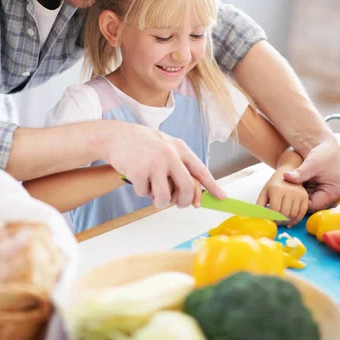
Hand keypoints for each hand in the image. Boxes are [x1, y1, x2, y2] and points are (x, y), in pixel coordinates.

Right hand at [104, 121, 225, 208]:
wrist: (117, 135)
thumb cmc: (144, 144)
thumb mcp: (166, 146)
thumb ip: (180, 165)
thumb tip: (194, 194)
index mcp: (179, 148)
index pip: (200, 170)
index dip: (212, 186)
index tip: (222, 198)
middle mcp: (169, 154)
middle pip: (186, 188)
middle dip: (184, 202)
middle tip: (178, 204)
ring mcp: (154, 163)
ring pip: (165, 197)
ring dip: (159, 201)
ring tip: (153, 191)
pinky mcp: (138, 172)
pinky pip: (144, 194)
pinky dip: (141, 192)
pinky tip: (137, 178)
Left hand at [257, 169, 308, 225]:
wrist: (288, 172)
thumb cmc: (274, 184)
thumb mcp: (264, 192)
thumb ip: (259, 205)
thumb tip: (256, 217)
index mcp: (276, 189)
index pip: (274, 210)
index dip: (272, 218)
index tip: (270, 221)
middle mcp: (289, 191)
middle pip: (284, 213)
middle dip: (279, 221)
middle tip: (276, 223)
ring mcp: (298, 193)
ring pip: (293, 215)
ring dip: (287, 222)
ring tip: (282, 222)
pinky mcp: (305, 196)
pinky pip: (302, 213)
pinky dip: (296, 220)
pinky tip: (290, 222)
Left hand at [282, 138, 339, 210]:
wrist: (324, 147)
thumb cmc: (322, 154)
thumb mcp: (311, 164)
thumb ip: (300, 173)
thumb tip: (286, 176)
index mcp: (333, 194)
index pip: (313, 206)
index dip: (297, 205)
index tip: (283, 199)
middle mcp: (329, 199)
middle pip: (309, 207)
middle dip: (295, 202)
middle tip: (280, 197)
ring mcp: (322, 196)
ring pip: (304, 203)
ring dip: (294, 198)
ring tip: (282, 192)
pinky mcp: (315, 192)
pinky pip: (303, 197)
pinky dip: (295, 193)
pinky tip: (286, 189)